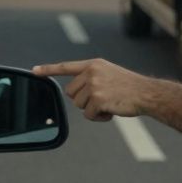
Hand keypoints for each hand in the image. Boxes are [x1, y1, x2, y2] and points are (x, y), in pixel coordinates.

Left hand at [33, 59, 166, 121]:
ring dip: (92, 109)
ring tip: (109, 104)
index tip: (34, 71)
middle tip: (102, 99)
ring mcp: (94, 85)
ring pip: (78, 105)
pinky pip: (88, 115)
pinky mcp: (98, 99)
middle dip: (82, 100)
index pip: (66, 66)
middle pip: (71, 93)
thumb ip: (91, 78)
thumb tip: (74, 94)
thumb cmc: (130, 87)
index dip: (48, 70)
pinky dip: (98, 117)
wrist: (147, 93)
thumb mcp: (109, 74)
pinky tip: (111, 112)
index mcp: (93, 64)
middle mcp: (91, 72)